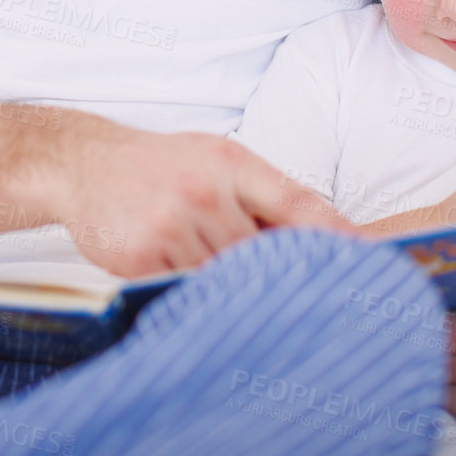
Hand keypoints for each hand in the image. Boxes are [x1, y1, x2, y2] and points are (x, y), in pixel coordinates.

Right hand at [48, 125, 354, 276]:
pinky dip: (188, 291)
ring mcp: (170, 224)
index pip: (297, 202)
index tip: (372, 260)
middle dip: (272, 275)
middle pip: (261, 254)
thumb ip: (264, 193)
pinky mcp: (140, 256)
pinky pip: (181, 289)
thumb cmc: (160, 164)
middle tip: (294, 297)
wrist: (84, 164)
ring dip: (227, 287)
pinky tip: (178, 275)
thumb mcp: (216, 158)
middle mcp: (203, 191)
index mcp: (230, 163)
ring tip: (221, 280)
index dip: (338, 236)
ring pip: (222, 277)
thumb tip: (325, 237)